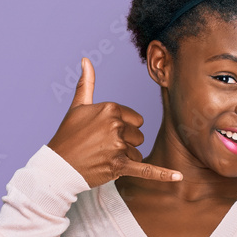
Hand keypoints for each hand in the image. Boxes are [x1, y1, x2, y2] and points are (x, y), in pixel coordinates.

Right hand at [46, 57, 183, 187]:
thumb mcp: (77, 107)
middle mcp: (115, 125)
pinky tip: (178, 176)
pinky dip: (162, 174)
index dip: (123, 128)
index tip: (104, 133)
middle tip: (102, 147)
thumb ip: (87, 83)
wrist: (58, 166)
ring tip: (104, 158)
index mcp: (110, 108)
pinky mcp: (119, 166)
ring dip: (126, 157)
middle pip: (138, 135)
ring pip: (138, 151)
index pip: (136, 119)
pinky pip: (146, 169)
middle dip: (125, 143)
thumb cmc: (68, 136)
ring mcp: (117, 146)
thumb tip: (86, 59)